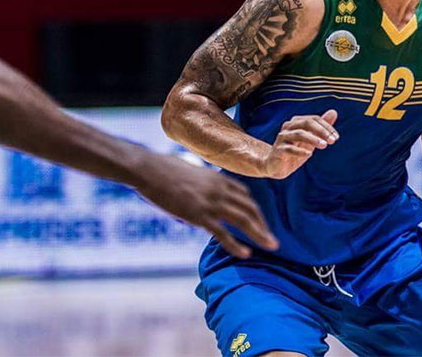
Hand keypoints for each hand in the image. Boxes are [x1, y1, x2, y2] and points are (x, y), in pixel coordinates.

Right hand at [137, 154, 278, 258]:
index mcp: (217, 178)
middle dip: (263, 224)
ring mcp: (210, 202)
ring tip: (271, 246)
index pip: (244, 195)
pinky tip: (245, 253)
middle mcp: (219, 189)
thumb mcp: (190, 172)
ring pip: (243, 220)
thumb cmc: (163, 169)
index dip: (254, 210)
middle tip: (273, 239)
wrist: (149, 170)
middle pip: (249, 208)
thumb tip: (197, 192)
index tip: (259, 221)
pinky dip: (235, 245)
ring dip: (259, 234)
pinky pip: (222, 233)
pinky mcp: (198, 215)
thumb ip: (200, 184)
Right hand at [261, 110, 338, 179]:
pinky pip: (289, 148)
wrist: (274, 166)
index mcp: (296, 123)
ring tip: (324, 145)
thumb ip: (321, 128)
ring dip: (313, 139)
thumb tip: (334, 112)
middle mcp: (288, 127)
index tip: (336, 137)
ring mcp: (282, 138)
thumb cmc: (294, 152)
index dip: (326, 127)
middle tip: (333, 141)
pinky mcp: (278, 150)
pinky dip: (300, 151)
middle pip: (306, 123)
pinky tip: (309, 154)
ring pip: (298, 134)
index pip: (313, 119)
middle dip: (321, 131)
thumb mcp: (310, 140)